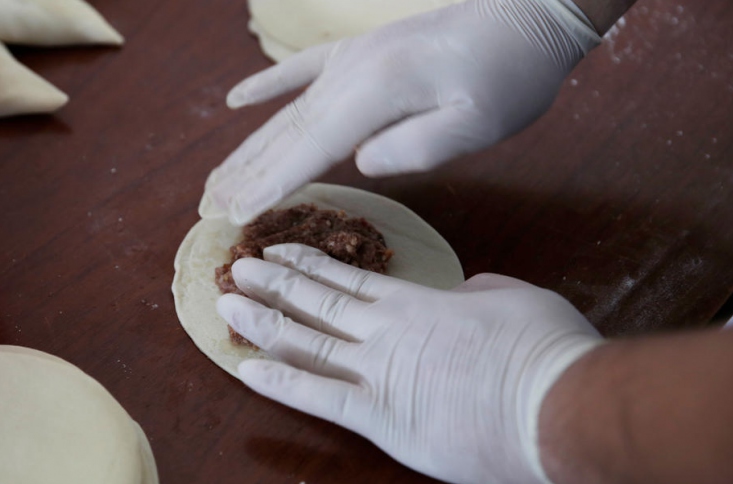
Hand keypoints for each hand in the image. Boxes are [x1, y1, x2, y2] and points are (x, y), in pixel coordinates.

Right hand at [199, 0, 599, 224]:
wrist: (527, 15)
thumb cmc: (509, 75)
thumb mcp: (476, 124)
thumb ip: (415, 148)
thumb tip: (363, 163)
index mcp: (375, 94)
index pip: (308, 150)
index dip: (268, 185)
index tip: (232, 214)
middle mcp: (349, 74)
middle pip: (283, 133)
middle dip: (242, 174)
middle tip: (204, 207)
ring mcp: (350, 59)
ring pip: (285, 110)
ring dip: (246, 146)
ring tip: (214, 177)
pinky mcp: (359, 53)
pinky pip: (300, 71)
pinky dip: (266, 88)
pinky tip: (236, 101)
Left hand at [217, 244, 601, 483]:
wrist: (561, 404)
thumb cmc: (547, 352)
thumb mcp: (514, 300)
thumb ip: (478, 293)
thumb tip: (463, 292)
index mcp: (419, 304)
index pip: (351, 280)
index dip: (311, 265)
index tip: (282, 252)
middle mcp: (388, 332)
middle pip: (319, 301)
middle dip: (275, 283)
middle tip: (238, 267)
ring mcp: (380, 373)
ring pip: (308, 341)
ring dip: (264, 321)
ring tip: (227, 304)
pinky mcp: (382, 418)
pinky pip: (319, 398)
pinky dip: (280, 384)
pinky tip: (246, 371)